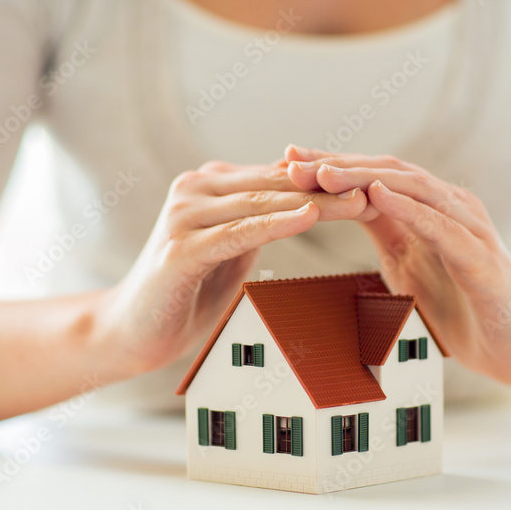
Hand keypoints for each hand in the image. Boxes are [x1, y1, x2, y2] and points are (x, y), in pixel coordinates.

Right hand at [92, 160, 367, 375]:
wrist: (131, 332)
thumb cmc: (187, 294)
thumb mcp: (231, 250)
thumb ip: (259, 222)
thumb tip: (307, 203)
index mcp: (209, 186)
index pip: (279, 177)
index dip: (326, 180)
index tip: (372, 185)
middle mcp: (194, 190)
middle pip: (276, 185)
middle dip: (330, 187)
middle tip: (379, 190)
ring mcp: (183, 216)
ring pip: (262, 203)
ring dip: (316, 203)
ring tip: (360, 202)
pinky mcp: (180, 249)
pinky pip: (238, 233)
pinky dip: (275, 224)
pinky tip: (309, 218)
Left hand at [284, 146, 510, 387]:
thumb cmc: (462, 305)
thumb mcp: (408, 264)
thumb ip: (383, 231)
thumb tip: (338, 207)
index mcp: (429, 209)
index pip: (374, 177)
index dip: (332, 166)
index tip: (287, 160)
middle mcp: (451, 208)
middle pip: (389, 174)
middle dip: (338, 166)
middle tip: (291, 162)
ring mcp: (470, 230)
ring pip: (414, 191)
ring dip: (365, 179)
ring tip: (323, 172)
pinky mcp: (483, 260)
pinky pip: (443, 228)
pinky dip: (410, 209)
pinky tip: (379, 196)